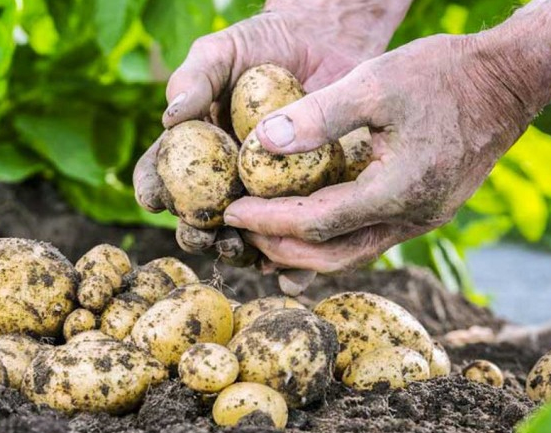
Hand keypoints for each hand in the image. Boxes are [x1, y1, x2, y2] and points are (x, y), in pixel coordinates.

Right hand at [134, 1, 410, 259]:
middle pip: (200, 217)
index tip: (153, 198)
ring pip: (244, 234)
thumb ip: (194, 79)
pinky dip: (291, 260)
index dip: (152, 190)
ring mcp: (265, 192)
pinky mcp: (306, 198)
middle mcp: (224, 177)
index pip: (162, 174)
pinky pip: (295, 234)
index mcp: (194, 149)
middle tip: (200, 234)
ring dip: (238, 250)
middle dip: (194, 233)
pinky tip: (288, 271)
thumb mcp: (221, 52)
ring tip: (240, 250)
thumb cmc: (262, 43)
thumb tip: (170, 117)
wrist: (326, 40)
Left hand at [224, 27, 550, 272]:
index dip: (269, 220)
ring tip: (261, 236)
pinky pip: (366, 239)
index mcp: (398, 191)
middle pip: (331, 254)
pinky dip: (328, 240)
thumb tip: (264, 142)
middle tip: (239, 228)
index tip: (231, 211)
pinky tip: (303, 231)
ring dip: (302, 251)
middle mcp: (411, 218)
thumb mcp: (377, 82)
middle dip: (279, 246)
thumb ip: (320, 115)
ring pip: (349, 254)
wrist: (505, 81)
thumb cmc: (443, 74)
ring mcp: (419, 219)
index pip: (317, 223)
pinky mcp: (421, 211)